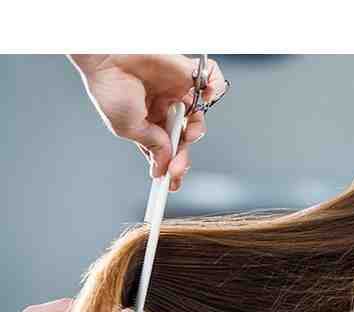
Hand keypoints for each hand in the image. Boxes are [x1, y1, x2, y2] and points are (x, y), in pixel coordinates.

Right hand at [68, 54, 228, 191]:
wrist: (107, 55)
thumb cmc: (109, 87)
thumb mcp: (128, 128)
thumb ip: (152, 145)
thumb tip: (165, 164)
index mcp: (148, 122)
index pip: (166, 148)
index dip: (171, 166)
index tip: (172, 184)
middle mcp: (164, 108)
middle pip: (183, 137)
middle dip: (183, 156)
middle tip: (179, 168)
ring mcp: (176, 90)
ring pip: (198, 116)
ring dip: (196, 130)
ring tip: (186, 132)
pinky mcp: (186, 72)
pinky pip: (212, 80)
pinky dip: (217, 87)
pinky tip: (207, 96)